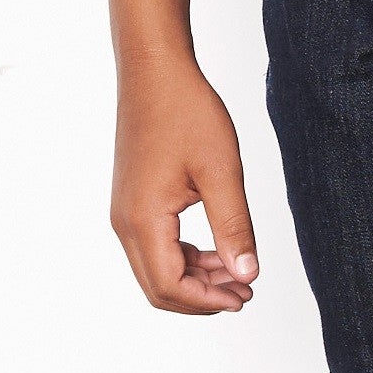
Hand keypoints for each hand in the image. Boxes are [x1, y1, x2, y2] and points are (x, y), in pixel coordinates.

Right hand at [110, 54, 258, 313]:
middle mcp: (125, 224)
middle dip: (202, 296)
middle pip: (159, 286)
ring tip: (237, 272)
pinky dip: (184, 255)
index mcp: (143, 220)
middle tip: (244, 292)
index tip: (244, 296)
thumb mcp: (221, 170)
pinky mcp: (132, 199)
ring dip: (195, 276)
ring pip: (156, 267)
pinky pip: (155, 244)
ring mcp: (125, 212)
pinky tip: (216, 247)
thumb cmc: (187, 112)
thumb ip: (234, 226)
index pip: (171, 286)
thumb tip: (247, 275)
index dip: (208, 300)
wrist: (155, 71)